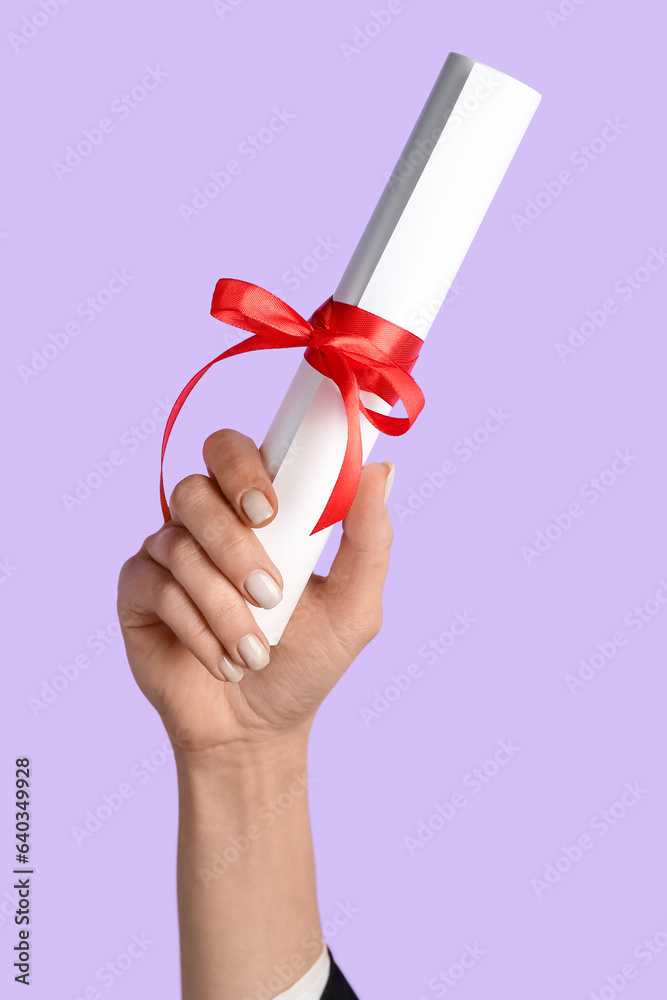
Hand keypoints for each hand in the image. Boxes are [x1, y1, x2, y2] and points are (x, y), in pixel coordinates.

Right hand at [117, 429, 394, 758]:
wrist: (258, 729)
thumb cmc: (307, 660)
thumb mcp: (353, 607)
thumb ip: (368, 539)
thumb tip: (379, 471)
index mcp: (256, 509)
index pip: (234, 452)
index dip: (243, 467)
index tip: (269, 509)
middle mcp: (206, 521)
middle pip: (195, 490)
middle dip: (231, 540)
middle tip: (268, 588)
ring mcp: (167, 553)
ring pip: (179, 547)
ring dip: (224, 606)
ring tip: (256, 653)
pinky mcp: (138, 591)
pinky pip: (158, 588)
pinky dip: (197, 629)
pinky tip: (223, 662)